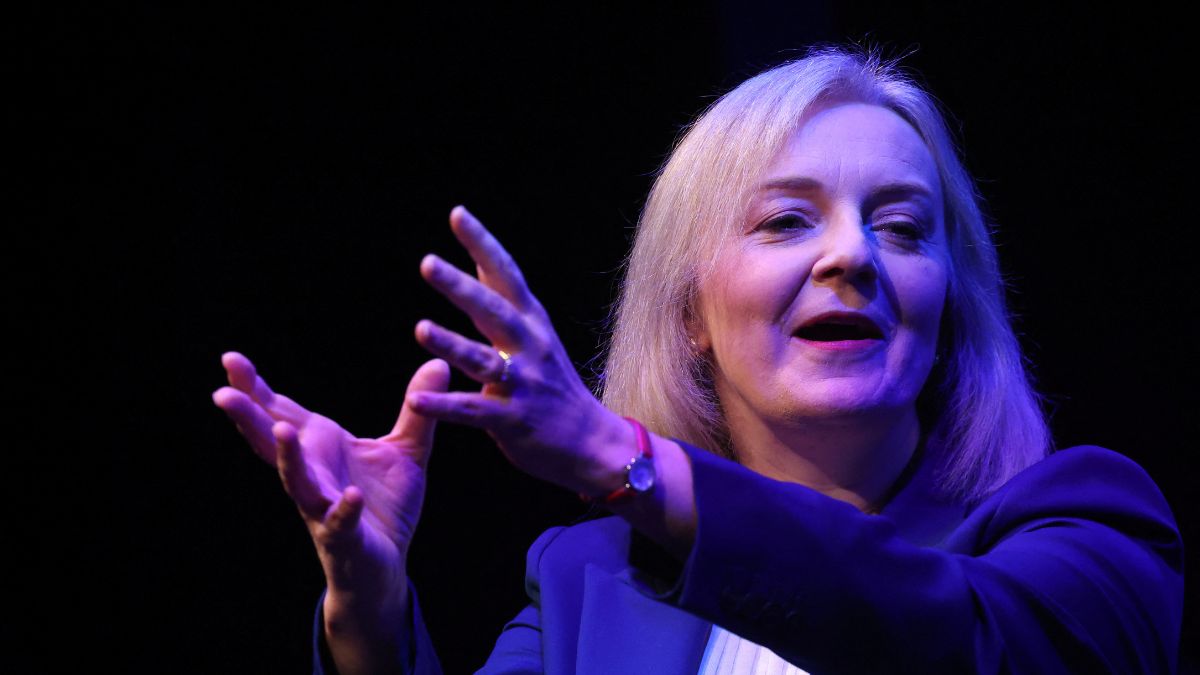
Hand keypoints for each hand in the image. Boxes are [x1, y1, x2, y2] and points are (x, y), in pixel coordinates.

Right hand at [212, 352, 448, 616]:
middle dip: (249, 417)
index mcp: (321, 447)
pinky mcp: (344, 537)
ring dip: (289, 457)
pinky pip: (341, 522)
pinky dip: (344, 509)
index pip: (282, 411)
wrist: (385, 564)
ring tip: (281, 430)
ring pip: (298, 482)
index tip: (230, 359)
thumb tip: (438, 362)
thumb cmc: (384, 505)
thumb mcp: (407, 450)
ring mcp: (323, 507)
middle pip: (273, 442)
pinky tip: (350, 496)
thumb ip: (417, 411)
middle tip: (222, 392)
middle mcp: (313, 474)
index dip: (255, 387)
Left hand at [410, 206, 630, 495]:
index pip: (505, 275)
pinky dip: (445, 406)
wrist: (593, 442)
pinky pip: (474, 411)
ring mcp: (523, 384)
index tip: (457, 214)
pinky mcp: (513, 420)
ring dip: (451, 344)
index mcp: (532, 323)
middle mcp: (529, 347)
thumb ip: (505, 303)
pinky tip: (416, 402)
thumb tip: (478, 263)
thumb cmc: (555, 387)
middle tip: (428, 263)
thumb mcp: (537, 336)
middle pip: (493, 310)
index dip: (482, 244)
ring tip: (420, 328)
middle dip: (461, 287)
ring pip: (483, 359)